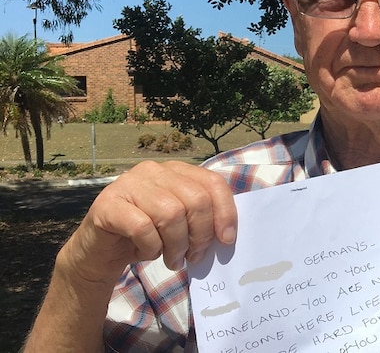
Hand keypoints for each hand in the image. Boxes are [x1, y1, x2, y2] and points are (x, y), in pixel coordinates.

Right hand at [59, 160, 237, 284]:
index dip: (225, 212)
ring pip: (171, 214)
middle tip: (193, 257)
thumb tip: (227, 235)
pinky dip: (151, 247)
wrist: (100, 252)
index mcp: (176, 171)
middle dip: (200, 235)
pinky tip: (148, 253)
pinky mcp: (108, 204)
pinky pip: (142, 227)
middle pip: (195, 200)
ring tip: (173, 260)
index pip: (213, 183)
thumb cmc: (147, 237)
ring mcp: (128, 184)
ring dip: (176, 246)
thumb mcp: (181, 225)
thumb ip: (202, 219)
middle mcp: (153, 170)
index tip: (227, 241)